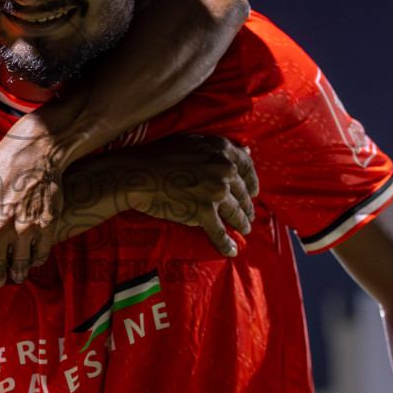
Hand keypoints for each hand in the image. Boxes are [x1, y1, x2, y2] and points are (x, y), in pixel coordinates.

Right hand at [119, 134, 258, 255]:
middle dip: (247, 206)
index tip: (254, 191)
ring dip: (242, 223)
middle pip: (242, 192)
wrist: (138, 175)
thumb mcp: (193, 142)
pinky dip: (227, 244)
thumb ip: (219, 148)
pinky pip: (220, 232)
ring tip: (244, 230)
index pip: (246, 166)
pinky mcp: (205, 212)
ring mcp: (216, 192)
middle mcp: (224, 170)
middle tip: (248, 215)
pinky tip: (232, 250)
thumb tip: (247, 149)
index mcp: (222, 151)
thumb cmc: (159, 156)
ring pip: (236, 212)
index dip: (252, 181)